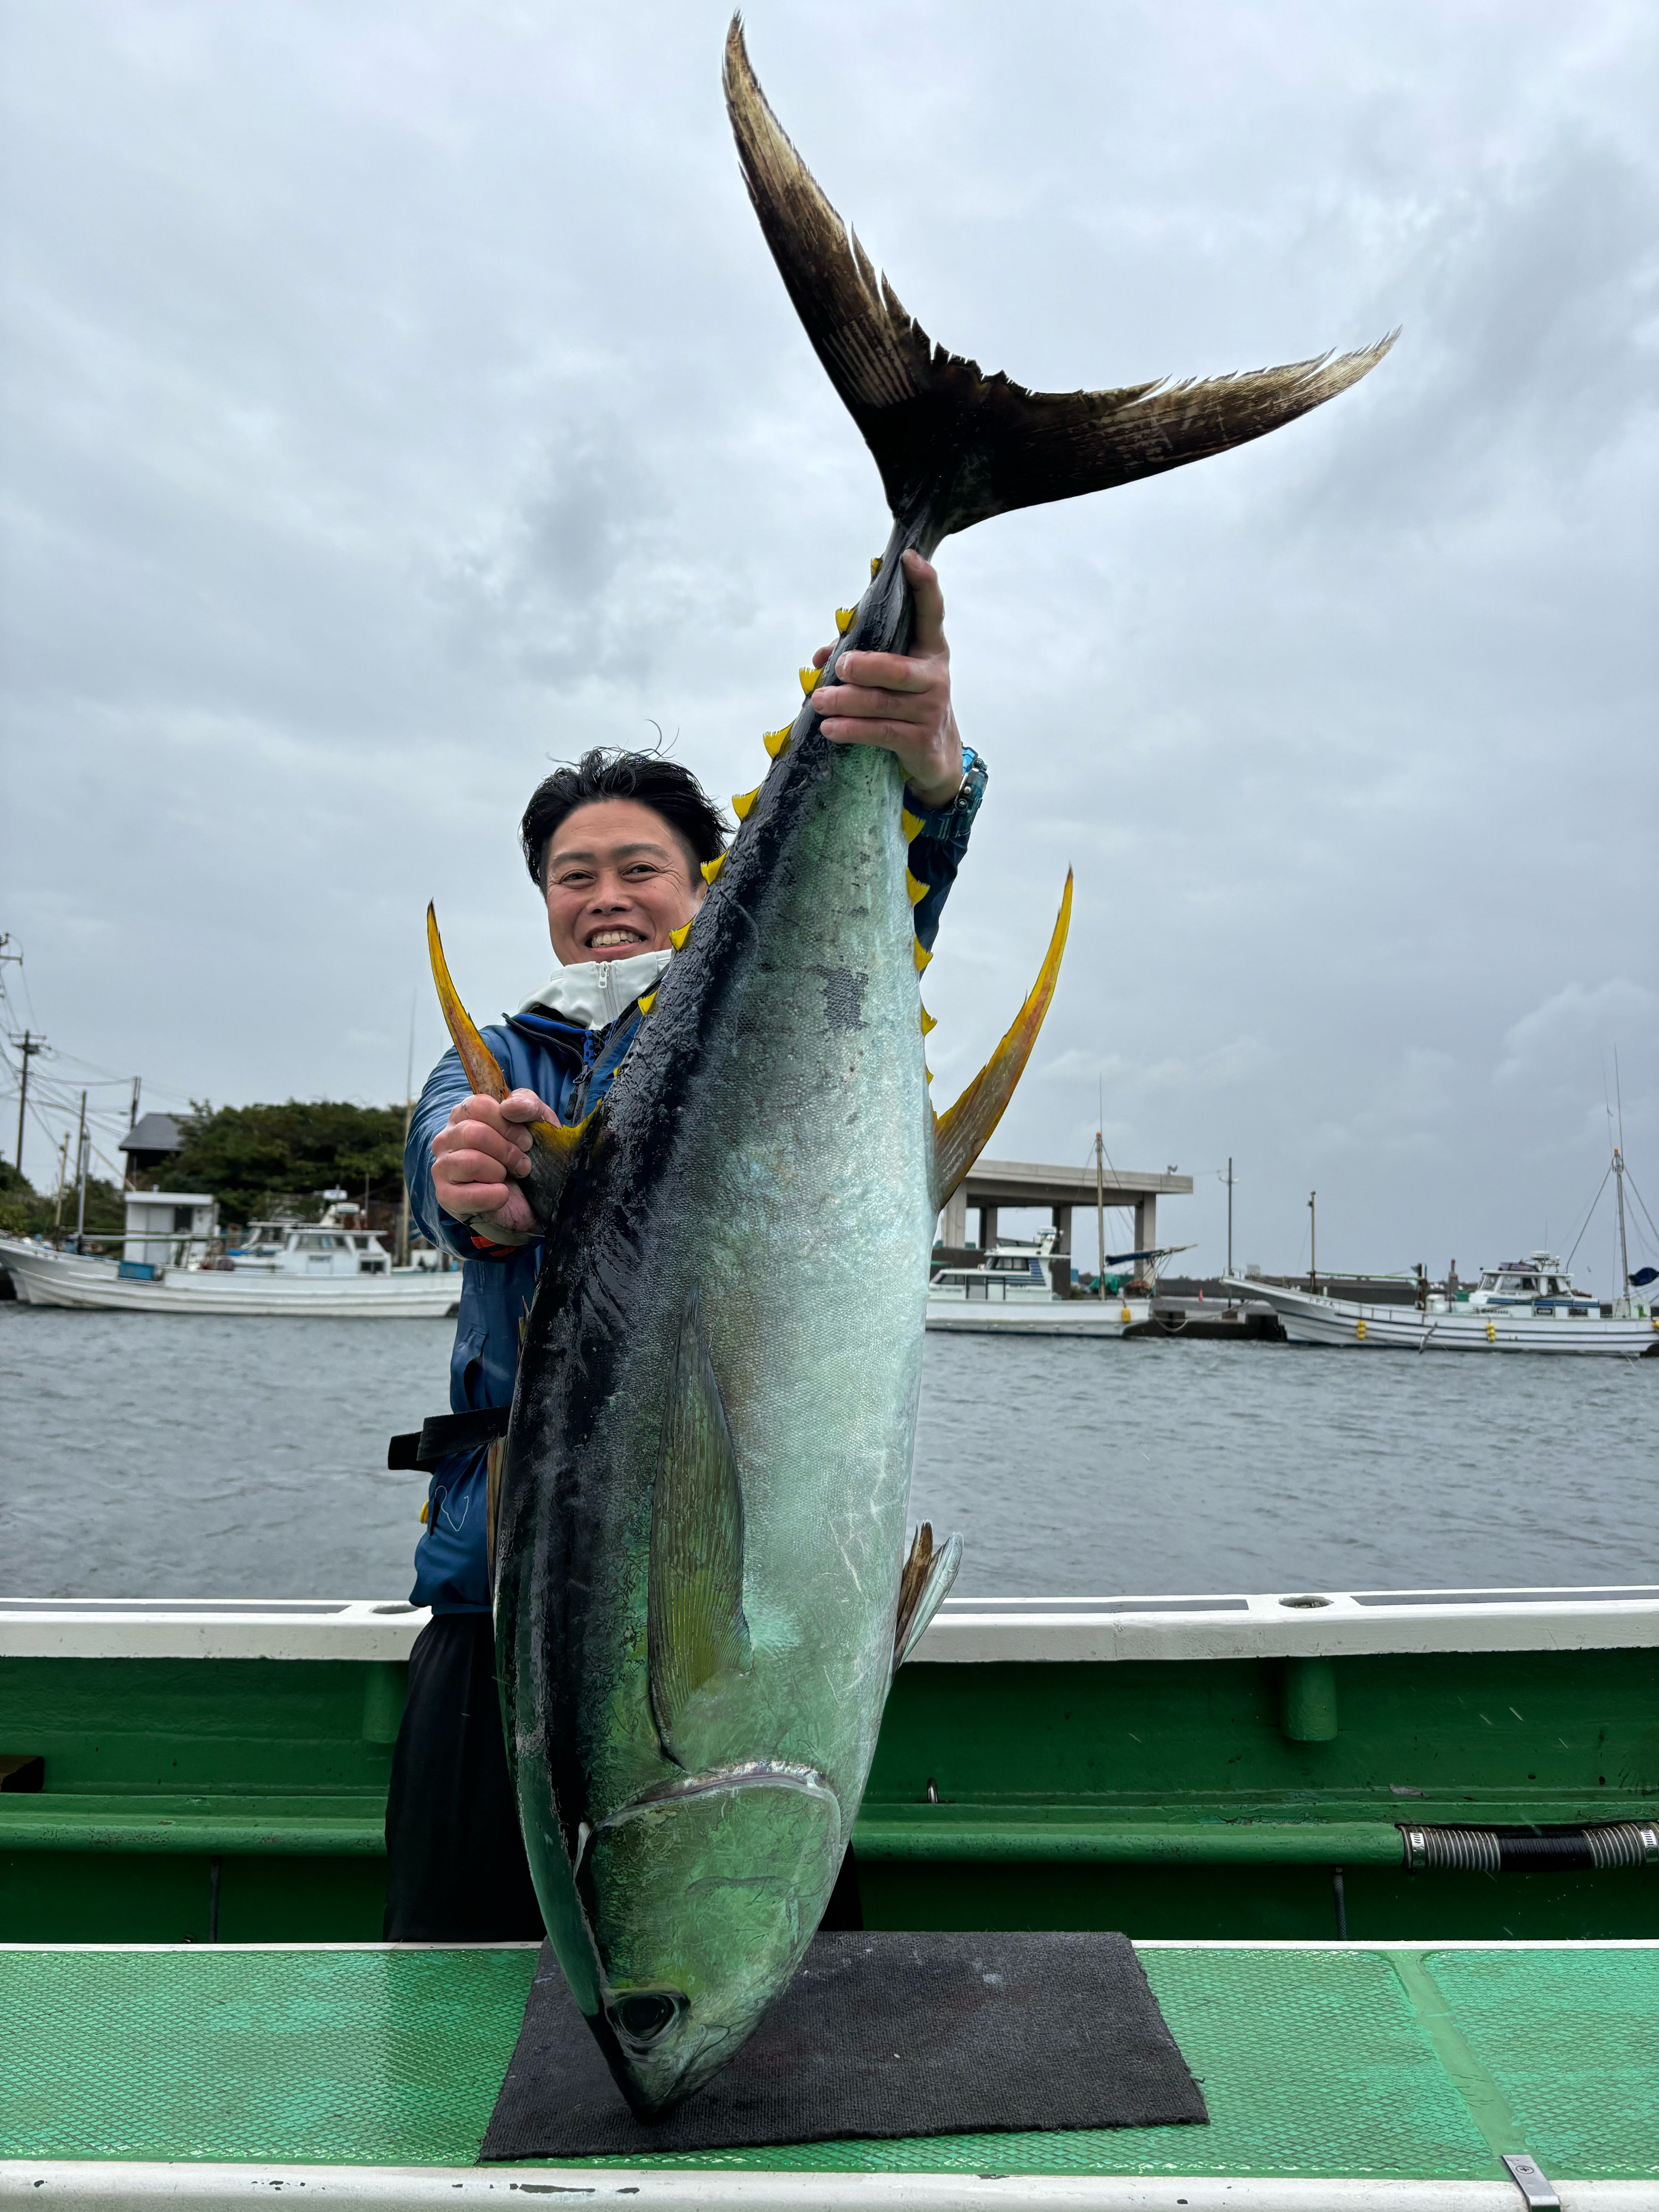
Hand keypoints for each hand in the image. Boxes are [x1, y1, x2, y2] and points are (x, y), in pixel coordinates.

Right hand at [430, 1088, 553, 1242]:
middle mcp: (447, 1138)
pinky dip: (494, 1196)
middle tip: (522, 1164)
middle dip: (507, 1151)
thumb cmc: (526, 1155)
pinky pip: (468, 1194)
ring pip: (470, 1162)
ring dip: (500, 1172)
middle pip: (473, 1134)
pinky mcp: (445, 1196)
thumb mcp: (537, 1123)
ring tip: (509, 1178)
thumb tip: (508, 1107)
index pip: (478, 1106)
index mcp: (465, 1115)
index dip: (508, 1125)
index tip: (526, 1142)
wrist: (529, 1198)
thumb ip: (527, 1105)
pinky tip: (502, 1195)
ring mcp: (442, 1167)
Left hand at [808, 549, 963, 809]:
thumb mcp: (890, 675)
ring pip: (882, 703)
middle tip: (840, 667)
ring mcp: (930, 710)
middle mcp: (934, 677)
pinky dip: (852, 730)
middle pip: (896, 669)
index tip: (909, 557)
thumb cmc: (905, 702)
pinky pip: (880, 732)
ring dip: (845, 701)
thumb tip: (820, 659)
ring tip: (819, 700)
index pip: (931, 611)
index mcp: (929, 649)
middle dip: (865, 667)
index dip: (924, 584)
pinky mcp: (921, 740)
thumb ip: (858, 657)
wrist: (936, 755)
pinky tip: (830, 728)